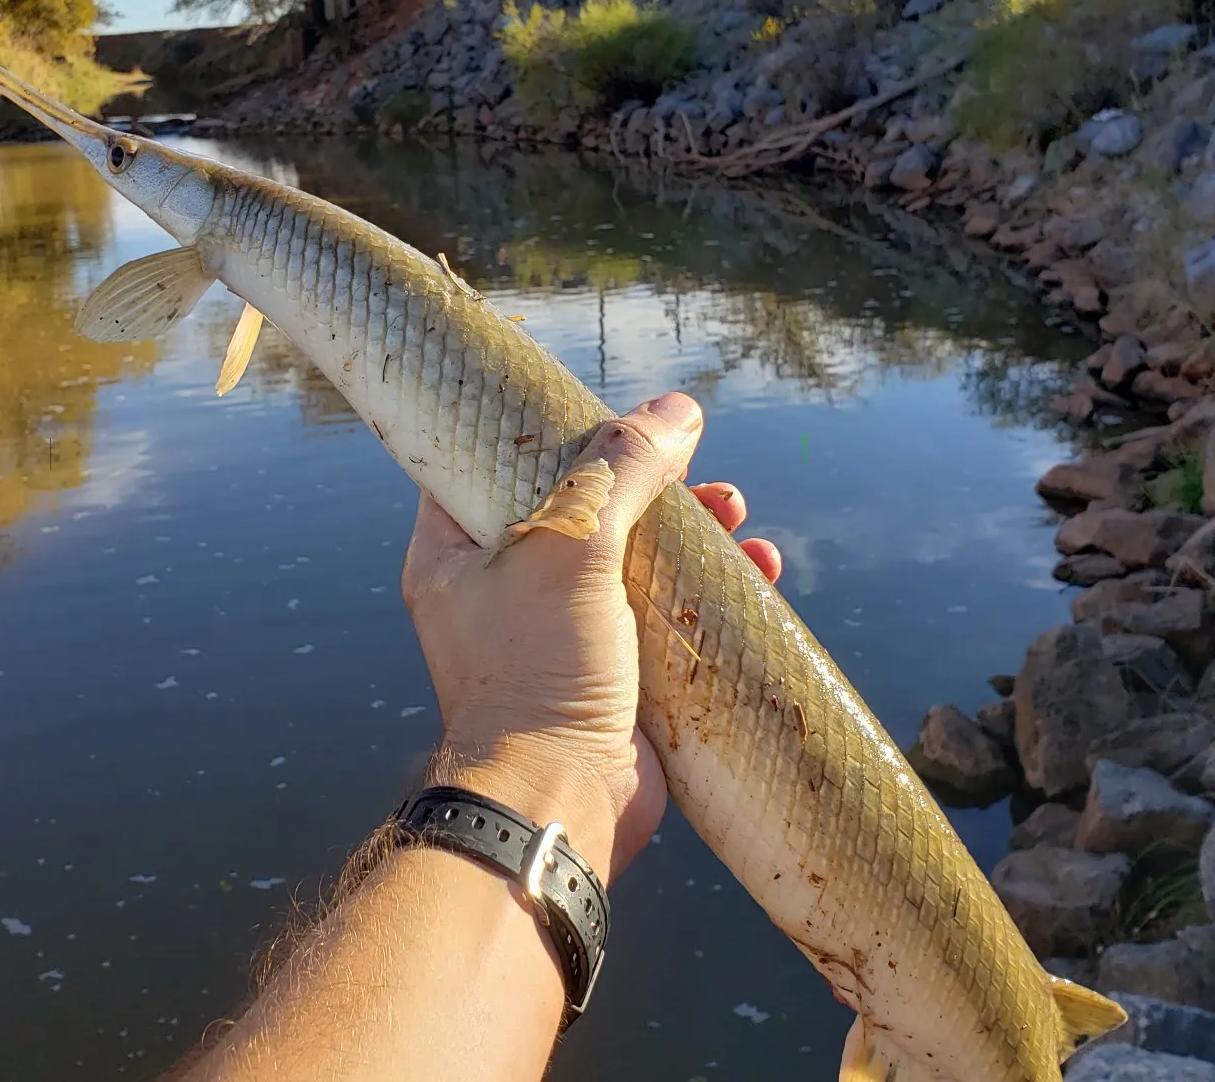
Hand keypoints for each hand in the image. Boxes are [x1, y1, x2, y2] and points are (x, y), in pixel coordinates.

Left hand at [400, 392, 780, 884]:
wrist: (558, 805)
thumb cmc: (537, 671)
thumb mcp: (571, 549)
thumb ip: (621, 471)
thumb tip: (679, 409)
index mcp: (457, 548)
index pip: (492, 459)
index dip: (550, 429)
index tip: (606, 410)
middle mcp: (502, 582)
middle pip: (582, 501)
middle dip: (649, 480)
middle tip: (699, 471)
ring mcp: (559, 627)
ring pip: (631, 552)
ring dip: (690, 529)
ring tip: (737, 516)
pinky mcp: (612, 667)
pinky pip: (663, 607)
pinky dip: (707, 584)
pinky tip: (757, 568)